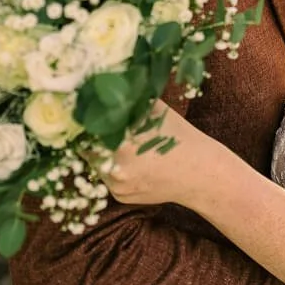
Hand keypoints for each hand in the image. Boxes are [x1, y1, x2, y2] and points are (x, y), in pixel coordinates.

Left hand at [94, 101, 212, 208]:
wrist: (200, 172)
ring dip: (101, 153)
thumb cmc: (179, 136)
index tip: (86, 113)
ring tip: (121, 143)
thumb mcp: (154, 111)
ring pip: (96, 164)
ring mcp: (117, 186)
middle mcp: (114, 169)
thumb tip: (104, 87)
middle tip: (100, 125)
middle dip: (92, 137)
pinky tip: (132, 160)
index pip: (85, 131)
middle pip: (87, 148)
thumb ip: (128, 102)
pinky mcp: (120, 197)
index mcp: (121, 144)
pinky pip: (108, 178)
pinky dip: (114, 168)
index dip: (85, 121)